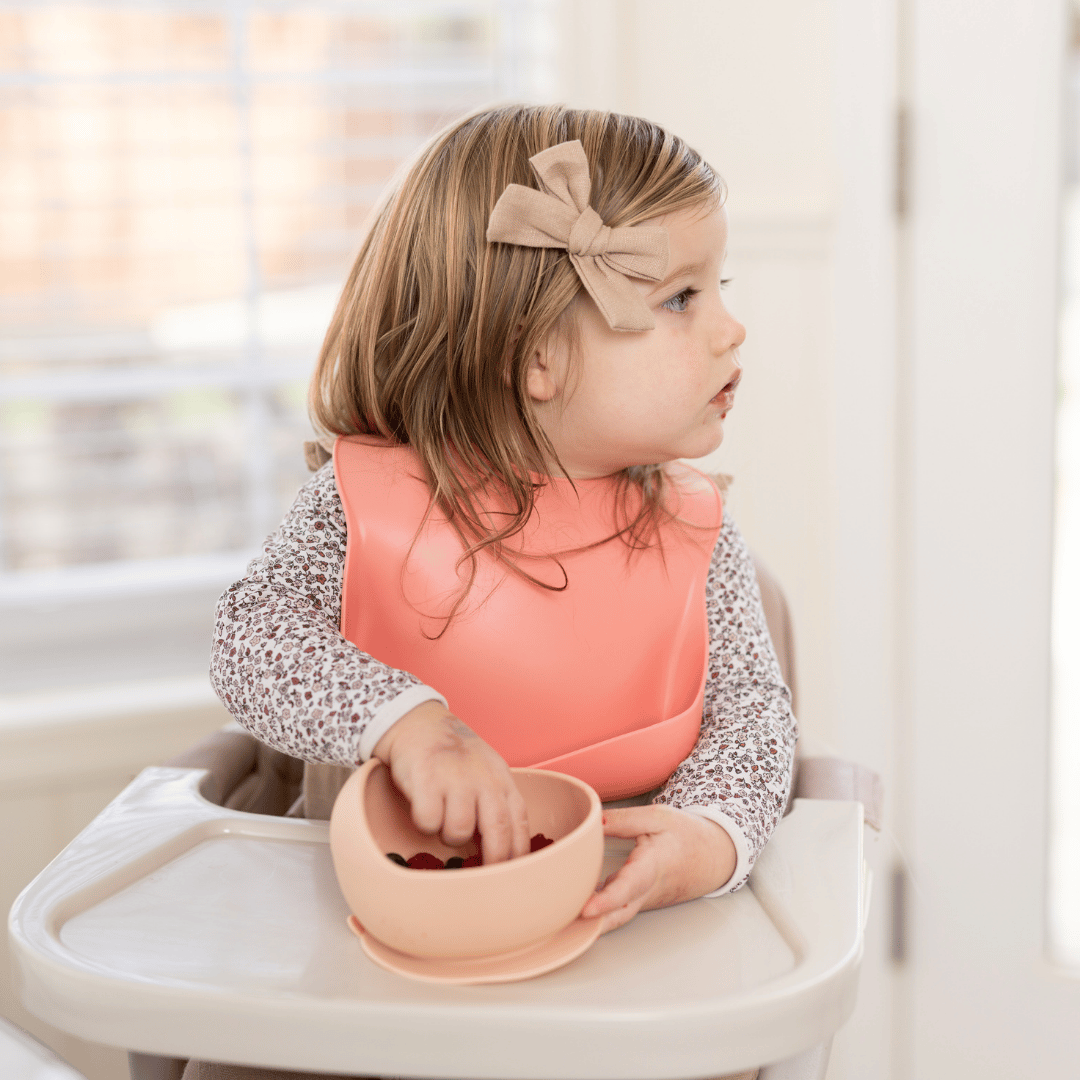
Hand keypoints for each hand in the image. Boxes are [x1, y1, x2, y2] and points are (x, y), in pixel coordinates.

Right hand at [371, 700, 530, 864]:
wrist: (419, 723)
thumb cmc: (455, 754)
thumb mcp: (487, 772)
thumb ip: (496, 804)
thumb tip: (504, 850)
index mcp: (502, 780)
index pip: (519, 824)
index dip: (517, 854)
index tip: (512, 875)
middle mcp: (483, 780)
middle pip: (497, 832)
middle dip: (492, 862)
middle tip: (482, 878)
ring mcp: (455, 779)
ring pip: (459, 832)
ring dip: (449, 836)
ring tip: (443, 819)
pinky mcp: (426, 781)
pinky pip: (428, 821)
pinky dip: (425, 823)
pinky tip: (424, 807)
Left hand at [579, 805, 736, 934]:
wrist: (713, 856)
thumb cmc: (686, 836)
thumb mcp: (658, 817)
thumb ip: (623, 820)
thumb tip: (592, 821)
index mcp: (654, 864)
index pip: (630, 886)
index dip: (608, 900)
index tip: (586, 909)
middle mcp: (648, 890)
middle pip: (620, 914)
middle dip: (593, 924)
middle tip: (564, 926)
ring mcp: (644, 900)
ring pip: (617, 916)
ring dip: (592, 923)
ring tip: (561, 921)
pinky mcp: (639, 902)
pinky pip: (617, 911)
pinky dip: (598, 915)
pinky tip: (574, 910)